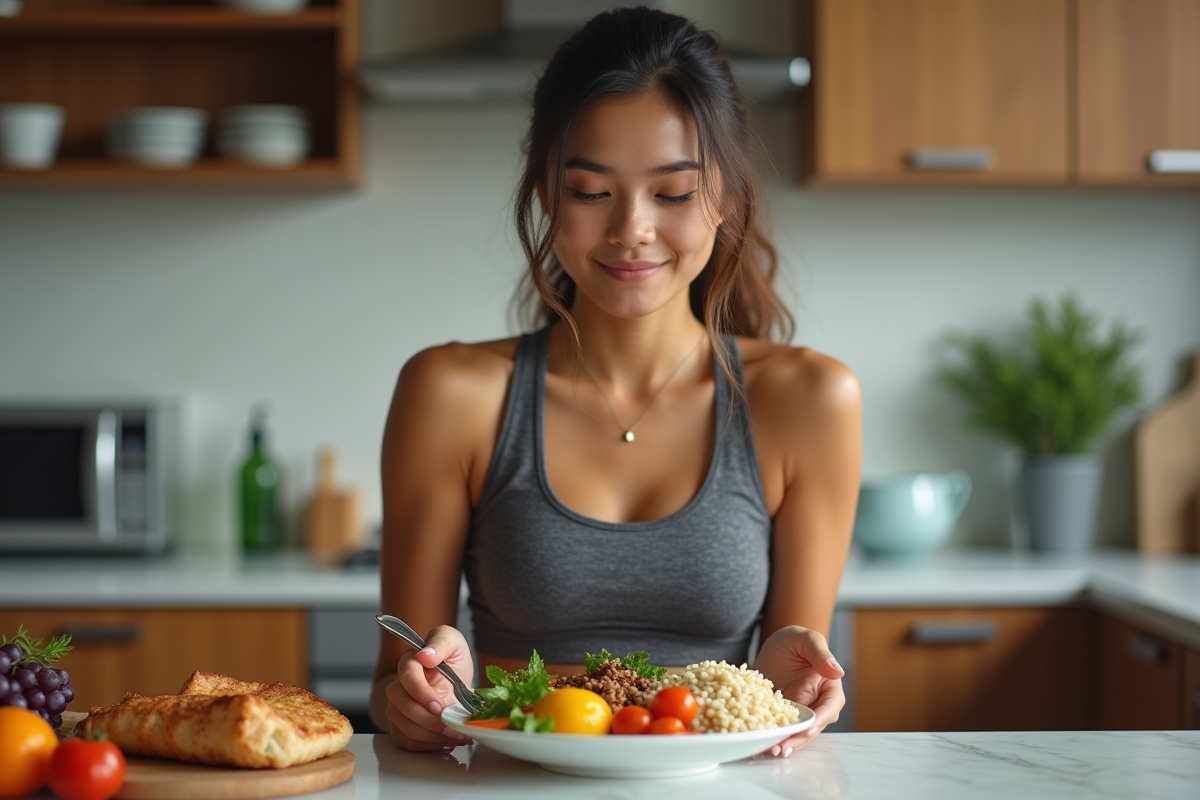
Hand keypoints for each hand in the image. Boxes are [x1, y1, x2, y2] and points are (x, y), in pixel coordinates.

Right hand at [384, 625, 476, 751]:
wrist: (454, 679)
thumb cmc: (451, 658)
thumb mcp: (453, 642)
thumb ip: (441, 642)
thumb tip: (426, 655)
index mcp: (409, 663)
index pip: (407, 678)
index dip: (422, 694)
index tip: (440, 706)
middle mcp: (398, 687)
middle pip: (404, 708)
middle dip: (431, 722)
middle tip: (455, 728)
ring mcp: (397, 709)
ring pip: (407, 728)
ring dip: (433, 737)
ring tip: (457, 736)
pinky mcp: (401, 727)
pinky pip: (409, 743)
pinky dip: (430, 746)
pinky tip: (447, 742)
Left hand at [751, 625, 845, 755]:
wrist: (774, 644)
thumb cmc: (795, 639)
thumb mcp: (806, 639)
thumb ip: (820, 653)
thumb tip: (837, 670)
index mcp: (829, 686)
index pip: (831, 705)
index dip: (821, 718)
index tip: (809, 727)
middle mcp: (816, 703)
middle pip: (813, 726)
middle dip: (799, 738)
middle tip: (783, 747)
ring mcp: (798, 711)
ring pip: (796, 731)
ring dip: (785, 742)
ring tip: (771, 749)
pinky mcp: (779, 714)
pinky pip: (778, 727)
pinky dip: (771, 735)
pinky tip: (760, 741)